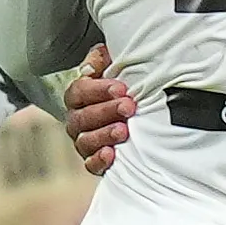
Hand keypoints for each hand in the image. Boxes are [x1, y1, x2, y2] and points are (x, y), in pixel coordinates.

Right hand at [63, 47, 134, 174]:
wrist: (147, 117)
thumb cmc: (127, 90)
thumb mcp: (117, 68)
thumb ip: (104, 59)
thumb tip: (95, 60)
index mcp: (80, 97)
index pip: (78, 91)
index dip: (97, 89)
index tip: (121, 87)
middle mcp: (78, 120)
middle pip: (82, 117)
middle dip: (106, 111)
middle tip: (128, 107)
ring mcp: (85, 142)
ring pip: (85, 141)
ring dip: (104, 135)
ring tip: (123, 131)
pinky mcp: (96, 162)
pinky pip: (90, 165)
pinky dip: (99, 160)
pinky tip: (112, 154)